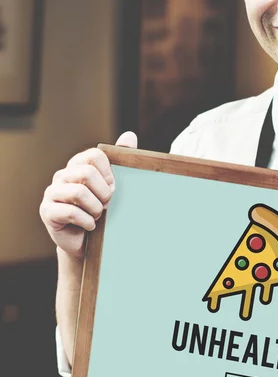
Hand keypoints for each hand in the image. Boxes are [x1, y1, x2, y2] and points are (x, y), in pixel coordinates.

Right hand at [39, 132, 137, 258]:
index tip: (112, 189)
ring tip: (97, 216)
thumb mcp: (113, 187)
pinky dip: (87, 222)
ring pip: (79, 193)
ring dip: (96, 209)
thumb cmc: (100, 212)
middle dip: (103, 193)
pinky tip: (90, 226)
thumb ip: (120, 159)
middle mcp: (62, 176)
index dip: (109, 175)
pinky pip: (71, 213)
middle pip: (86, 173)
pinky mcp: (47, 212)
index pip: (95, 156)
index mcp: (77, 166)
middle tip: (106, 205)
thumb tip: (130, 134)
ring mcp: (52, 193)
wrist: (86, 242)